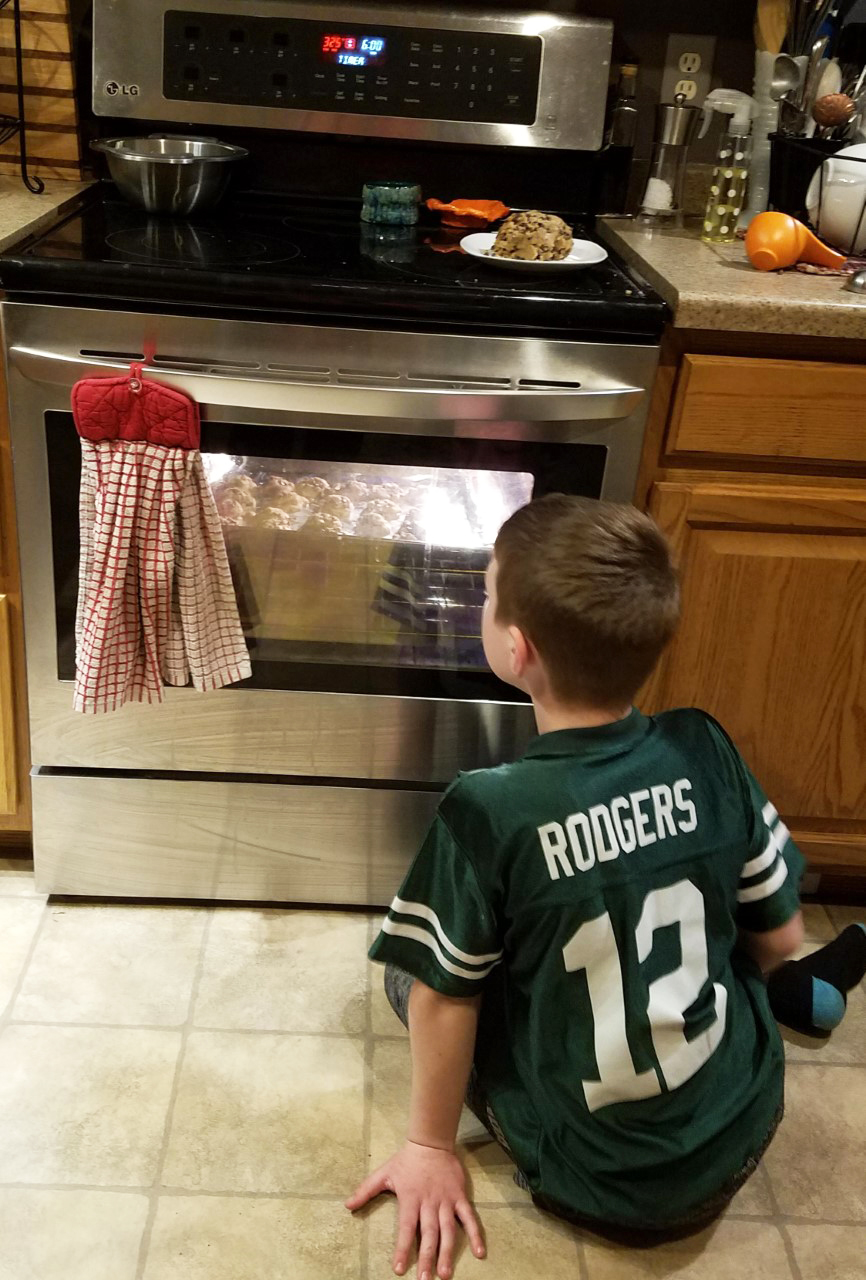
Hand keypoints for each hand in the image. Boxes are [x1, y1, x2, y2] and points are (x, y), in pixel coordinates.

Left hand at [346, 1140, 485, 1278]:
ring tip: (445, 1274)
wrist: (431, 1142)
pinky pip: (469, 1217)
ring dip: (447, 1252)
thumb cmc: (406, 1161)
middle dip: (427, 1258)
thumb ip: (365, 1190)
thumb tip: (347, 1205)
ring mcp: (446, 1201)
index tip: (399, 1269)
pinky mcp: (460, 1197)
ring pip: (448, 1230)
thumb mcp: (383, 1173)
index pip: (406, 1228)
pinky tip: (480, 1252)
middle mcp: (429, 1203)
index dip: (402, 1249)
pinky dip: (475, 1234)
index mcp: (410, 1199)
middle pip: (428, 1234)